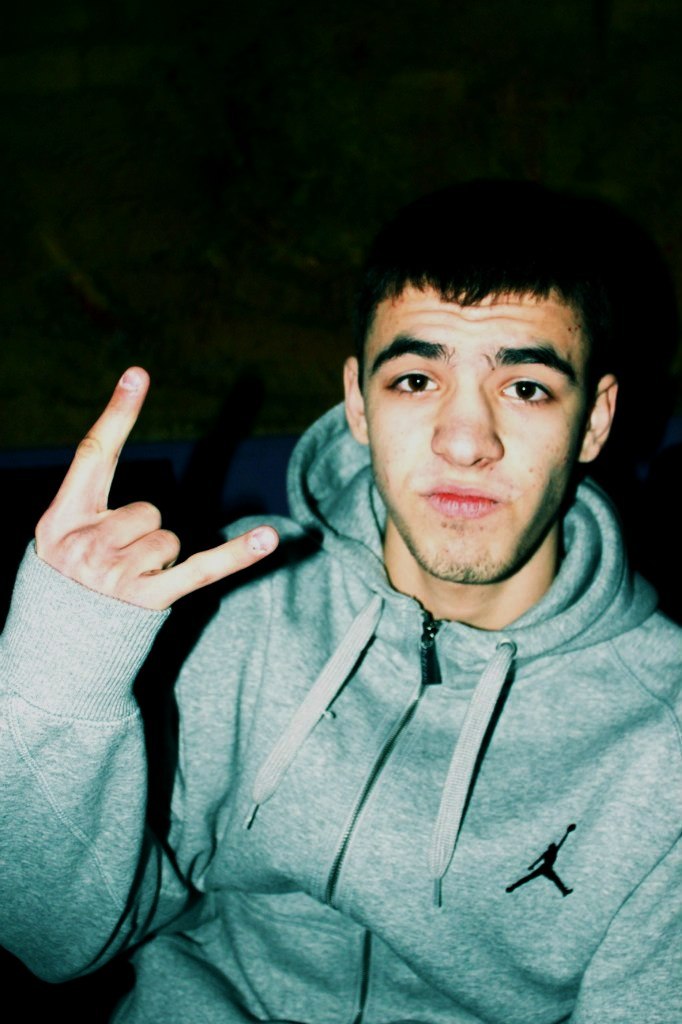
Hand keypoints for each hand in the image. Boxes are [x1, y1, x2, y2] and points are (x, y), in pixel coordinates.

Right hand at [35, 367, 278, 608]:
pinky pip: (203, 568)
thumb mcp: (62, 538)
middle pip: (149, 509)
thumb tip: (138, 488)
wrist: (55, 647)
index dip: (118, 413)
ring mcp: (117, 573)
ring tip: (128, 583)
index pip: (94, 453)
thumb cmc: (66, 583)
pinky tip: (269, 539)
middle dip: (143, 533)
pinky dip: (236, 555)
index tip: (139, 374)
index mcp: (62, 517)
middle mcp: (87, 542)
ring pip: (169, 539)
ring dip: (159, 559)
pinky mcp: (149, 598)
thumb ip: (93, 506)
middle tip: (117, 563)